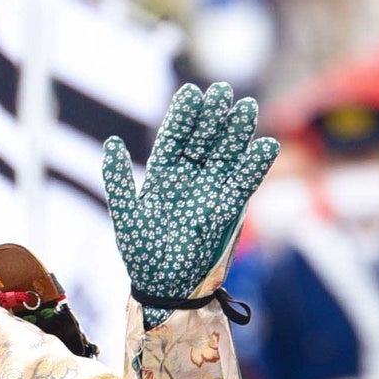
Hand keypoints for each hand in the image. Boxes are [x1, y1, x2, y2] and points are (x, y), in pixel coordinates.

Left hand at [103, 80, 276, 320]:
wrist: (164, 287)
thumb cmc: (141, 253)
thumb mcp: (126, 215)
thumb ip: (118, 180)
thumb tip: (112, 142)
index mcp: (163, 174)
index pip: (175, 137)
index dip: (184, 116)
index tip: (192, 93)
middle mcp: (189, 176)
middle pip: (203, 139)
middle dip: (212, 117)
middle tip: (222, 92)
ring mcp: (211, 190)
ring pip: (226, 155)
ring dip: (236, 133)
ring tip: (246, 108)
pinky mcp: (229, 208)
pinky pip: (244, 183)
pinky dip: (256, 165)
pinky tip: (266, 145)